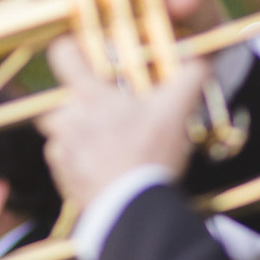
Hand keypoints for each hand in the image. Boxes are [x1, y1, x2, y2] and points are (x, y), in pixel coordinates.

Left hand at [38, 35, 209, 209]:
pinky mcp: (62, 177)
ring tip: (110, 142)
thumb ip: (191, 78)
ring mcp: (62, 150)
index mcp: (89, 96)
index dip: (71, 49)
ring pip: (62, 130)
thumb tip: (199, 62)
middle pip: (60, 98)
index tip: (84, 54)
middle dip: (79, 102)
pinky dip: (80, 161)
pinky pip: (65, 160)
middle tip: (108, 111)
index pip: (62, 54)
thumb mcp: (177, 111)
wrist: (132, 210)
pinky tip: (105, 166)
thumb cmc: (150, 154)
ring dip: (80, 133)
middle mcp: (68, 119)